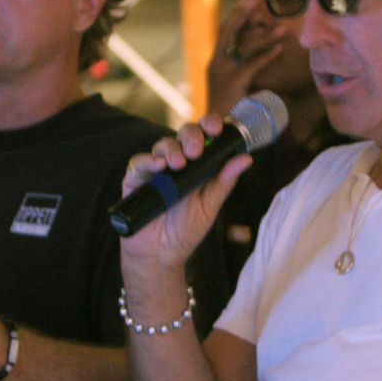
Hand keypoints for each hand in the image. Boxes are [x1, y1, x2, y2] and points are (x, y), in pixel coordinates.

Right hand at [117, 116, 253, 270]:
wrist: (161, 255)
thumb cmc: (186, 230)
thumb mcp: (210, 206)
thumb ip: (224, 181)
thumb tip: (246, 158)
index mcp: (199, 164)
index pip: (205, 135)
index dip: (210, 125)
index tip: (217, 128)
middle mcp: (178, 161)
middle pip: (184, 135)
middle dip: (191, 136)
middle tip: (196, 150)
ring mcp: (156, 169)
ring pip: (162, 145)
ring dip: (171, 149)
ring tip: (179, 163)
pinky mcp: (135, 179)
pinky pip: (139, 162)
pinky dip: (149, 160)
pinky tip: (158, 166)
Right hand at [206, 0, 286, 114]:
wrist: (214, 132)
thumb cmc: (227, 111)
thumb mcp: (233, 85)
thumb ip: (242, 69)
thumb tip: (259, 54)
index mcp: (216, 62)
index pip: (224, 32)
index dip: (235, 15)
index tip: (246, 0)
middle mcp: (216, 63)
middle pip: (228, 32)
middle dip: (242, 14)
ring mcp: (224, 72)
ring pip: (245, 48)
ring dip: (266, 36)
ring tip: (283, 29)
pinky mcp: (234, 83)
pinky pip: (253, 65)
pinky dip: (268, 55)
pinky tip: (281, 49)